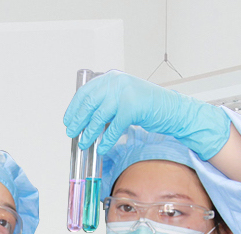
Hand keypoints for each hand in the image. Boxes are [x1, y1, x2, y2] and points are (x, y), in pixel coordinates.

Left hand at [63, 70, 230, 159]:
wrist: (172, 109)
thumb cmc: (148, 105)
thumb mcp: (123, 97)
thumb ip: (106, 102)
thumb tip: (84, 118)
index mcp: (112, 78)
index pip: (86, 92)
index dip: (74, 108)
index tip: (68, 120)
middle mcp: (117, 83)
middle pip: (89, 104)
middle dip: (78, 121)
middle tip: (72, 133)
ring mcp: (125, 94)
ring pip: (99, 117)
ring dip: (89, 133)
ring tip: (85, 143)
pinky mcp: (132, 108)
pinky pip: (114, 128)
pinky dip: (106, 140)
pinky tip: (102, 148)